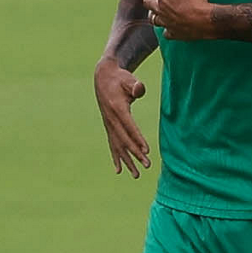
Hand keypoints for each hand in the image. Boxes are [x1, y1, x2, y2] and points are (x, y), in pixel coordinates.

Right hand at [94, 58, 149, 177]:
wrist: (103, 77)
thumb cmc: (120, 78)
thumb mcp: (128, 79)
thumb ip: (135, 85)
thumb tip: (140, 90)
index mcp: (117, 108)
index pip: (129, 126)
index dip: (137, 139)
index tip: (146, 151)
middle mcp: (111, 119)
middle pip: (124, 140)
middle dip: (135, 154)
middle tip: (147, 165)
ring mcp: (109, 124)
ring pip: (118, 146)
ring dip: (127, 161)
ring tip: (137, 175)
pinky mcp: (109, 127)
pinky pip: (112, 145)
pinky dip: (116, 158)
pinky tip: (119, 171)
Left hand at [143, 0, 212, 38]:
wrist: (206, 21)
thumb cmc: (196, 1)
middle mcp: (162, 10)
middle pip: (150, 3)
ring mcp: (167, 23)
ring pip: (155, 19)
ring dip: (153, 14)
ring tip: (153, 11)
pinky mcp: (175, 33)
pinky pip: (167, 33)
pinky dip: (166, 30)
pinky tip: (167, 29)